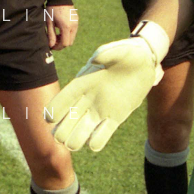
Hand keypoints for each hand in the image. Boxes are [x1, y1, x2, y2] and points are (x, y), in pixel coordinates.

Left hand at [46, 4, 77, 50]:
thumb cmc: (52, 9)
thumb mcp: (49, 22)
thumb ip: (51, 35)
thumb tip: (51, 45)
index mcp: (66, 27)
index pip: (65, 43)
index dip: (58, 47)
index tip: (52, 46)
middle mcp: (73, 26)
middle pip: (70, 42)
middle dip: (62, 44)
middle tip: (54, 41)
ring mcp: (76, 23)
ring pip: (72, 37)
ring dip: (65, 39)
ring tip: (57, 35)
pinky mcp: (77, 20)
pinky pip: (74, 31)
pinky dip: (68, 34)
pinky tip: (61, 29)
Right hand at [47, 20, 168, 150]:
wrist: (145, 63)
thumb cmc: (129, 54)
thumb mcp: (121, 50)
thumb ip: (108, 53)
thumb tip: (95, 59)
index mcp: (84, 82)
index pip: (64, 98)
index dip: (55, 108)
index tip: (49, 119)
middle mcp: (88, 99)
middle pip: (67, 120)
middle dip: (61, 131)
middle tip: (61, 137)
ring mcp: (100, 110)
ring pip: (81, 131)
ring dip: (75, 140)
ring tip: (73, 143)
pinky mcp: (115, 118)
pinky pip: (102, 135)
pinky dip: (96, 142)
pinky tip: (94, 144)